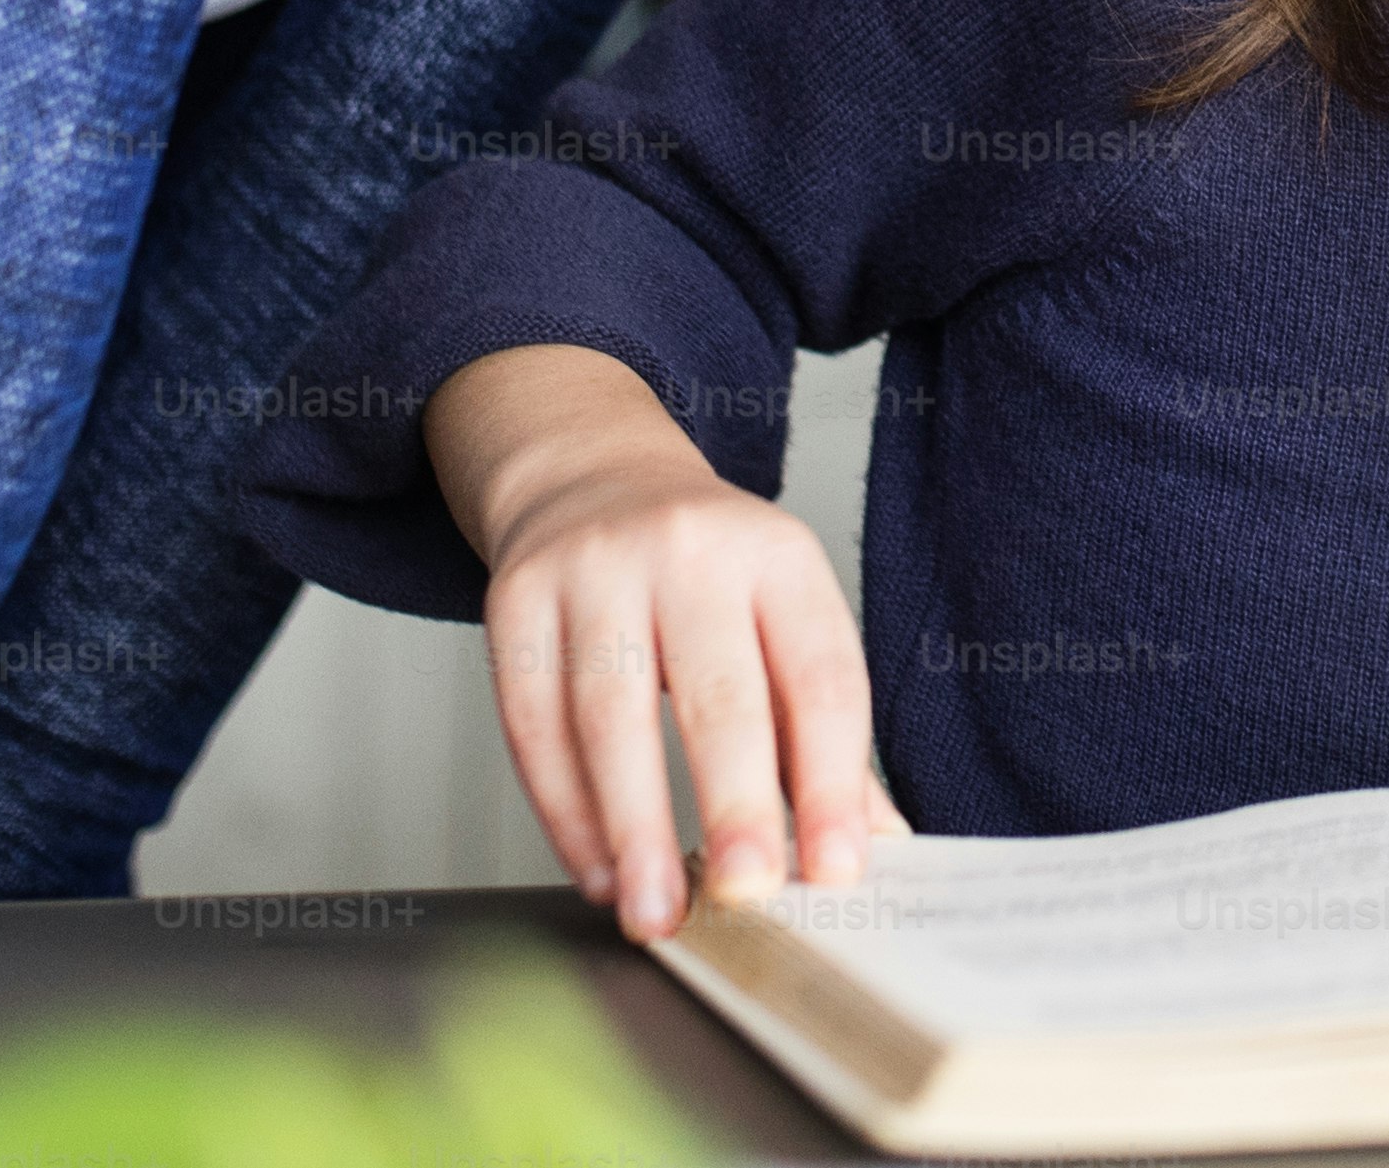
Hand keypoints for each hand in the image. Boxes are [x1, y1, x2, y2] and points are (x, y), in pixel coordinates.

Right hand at [426, 346, 893, 943]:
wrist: (592, 477)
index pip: (820, 677)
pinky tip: (597, 869)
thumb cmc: (704, 572)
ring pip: (612, 716)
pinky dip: (565, 811)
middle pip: (718, 692)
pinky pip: (535, 724)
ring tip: (656, 912)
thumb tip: (872, 848)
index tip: (839, 870)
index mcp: (778, 557)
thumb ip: (821, 731)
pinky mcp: (516, 601)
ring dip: (634, 829)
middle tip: (747, 894)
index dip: (833, 780)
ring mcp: (594, 571)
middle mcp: (689, 551)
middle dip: (736, 803)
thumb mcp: (781, 615)